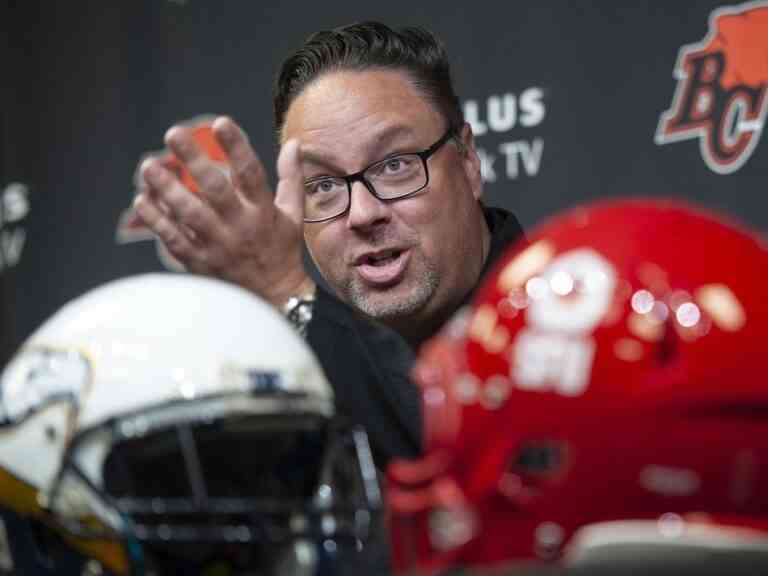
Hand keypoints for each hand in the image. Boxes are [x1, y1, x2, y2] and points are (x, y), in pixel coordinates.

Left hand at [133, 116, 314, 306]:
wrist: (274, 297)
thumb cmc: (282, 249)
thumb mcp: (293, 214)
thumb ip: (291, 177)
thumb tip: (293, 142)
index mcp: (263, 212)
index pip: (251, 174)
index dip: (237, 147)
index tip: (220, 122)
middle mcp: (240, 227)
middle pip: (215, 189)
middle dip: (194, 160)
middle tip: (173, 133)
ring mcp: (218, 246)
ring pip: (189, 214)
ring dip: (167, 189)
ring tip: (149, 166)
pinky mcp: (200, 262)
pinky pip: (173, 239)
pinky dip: (156, 220)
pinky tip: (141, 200)